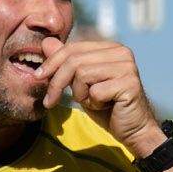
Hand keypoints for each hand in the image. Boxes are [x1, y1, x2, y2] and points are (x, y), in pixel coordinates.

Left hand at [33, 37, 161, 155]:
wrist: (134, 130)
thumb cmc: (108, 107)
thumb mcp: (81, 84)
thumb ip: (66, 63)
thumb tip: (46, 41)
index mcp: (110, 48)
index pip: (73, 48)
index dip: (52, 63)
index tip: (38, 77)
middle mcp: (121, 52)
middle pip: (74, 60)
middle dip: (57, 82)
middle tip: (50, 101)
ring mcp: (127, 67)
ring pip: (82, 74)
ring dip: (80, 94)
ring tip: (92, 102)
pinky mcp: (130, 83)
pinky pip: (96, 91)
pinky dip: (94, 104)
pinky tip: (105, 107)